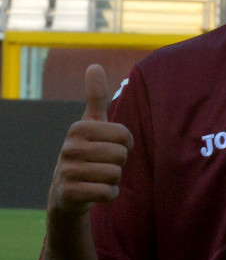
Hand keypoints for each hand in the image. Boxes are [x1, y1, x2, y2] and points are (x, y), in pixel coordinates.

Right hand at [48, 64, 133, 216]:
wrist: (67, 192)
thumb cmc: (87, 152)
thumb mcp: (91, 124)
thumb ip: (95, 97)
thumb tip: (94, 65)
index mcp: (78, 128)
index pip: (124, 135)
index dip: (125, 144)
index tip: (110, 146)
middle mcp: (69, 148)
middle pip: (121, 155)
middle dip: (119, 163)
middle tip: (102, 164)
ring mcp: (67, 172)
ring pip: (115, 175)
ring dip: (113, 179)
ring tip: (98, 177)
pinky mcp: (70, 194)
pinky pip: (107, 193)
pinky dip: (108, 195)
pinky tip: (96, 191)